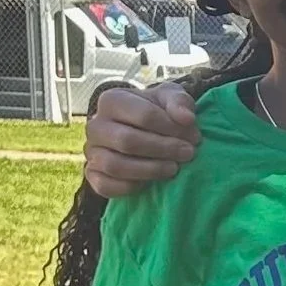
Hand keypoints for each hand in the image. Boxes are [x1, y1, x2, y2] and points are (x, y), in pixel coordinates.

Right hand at [83, 83, 200, 196]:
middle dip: (164, 149)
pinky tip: (152, 183)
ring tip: (174, 168)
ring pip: (115, 165)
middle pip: (128, 141)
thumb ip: (179, 102)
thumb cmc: (157, 111)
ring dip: (150, 170)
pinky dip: (130, 187)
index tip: (193, 137)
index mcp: (112, 100)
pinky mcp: (92, 174)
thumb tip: (186, 118)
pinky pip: (104, 186)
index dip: (173, 128)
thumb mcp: (171, 98)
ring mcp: (91, 151)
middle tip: (188, 153)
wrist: (142, 130)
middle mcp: (95, 125)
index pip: (144, 115)